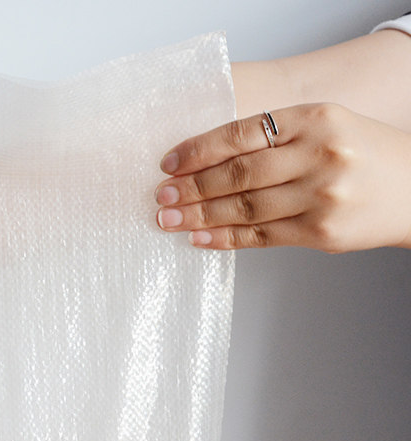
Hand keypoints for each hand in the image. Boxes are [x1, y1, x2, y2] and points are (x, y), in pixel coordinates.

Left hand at [154, 103, 410, 252]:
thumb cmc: (362, 155)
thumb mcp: (323, 127)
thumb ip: (273, 138)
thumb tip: (205, 161)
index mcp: (314, 119)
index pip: (241, 133)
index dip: (199, 150)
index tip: (169, 163)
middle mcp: (318, 155)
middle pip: (238, 174)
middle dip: (192, 187)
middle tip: (161, 196)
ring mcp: (320, 196)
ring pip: (245, 208)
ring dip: (200, 216)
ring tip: (170, 220)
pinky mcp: (321, 232)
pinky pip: (261, 237)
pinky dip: (225, 239)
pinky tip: (200, 239)